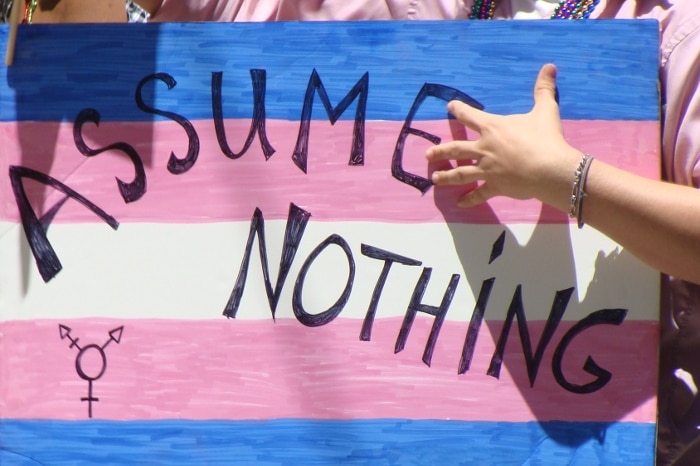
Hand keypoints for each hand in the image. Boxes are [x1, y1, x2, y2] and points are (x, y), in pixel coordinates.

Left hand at [426, 64, 580, 210]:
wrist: (549, 168)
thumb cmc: (546, 138)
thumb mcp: (545, 110)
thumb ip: (543, 89)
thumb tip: (550, 66)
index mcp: (492, 128)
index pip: (469, 116)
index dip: (458, 110)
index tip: (449, 107)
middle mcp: (484, 148)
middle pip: (456, 149)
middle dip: (440, 151)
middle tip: (428, 154)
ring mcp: (487, 169)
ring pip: (460, 173)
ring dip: (446, 176)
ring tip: (435, 178)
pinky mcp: (495, 186)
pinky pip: (479, 194)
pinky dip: (469, 199)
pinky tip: (460, 203)